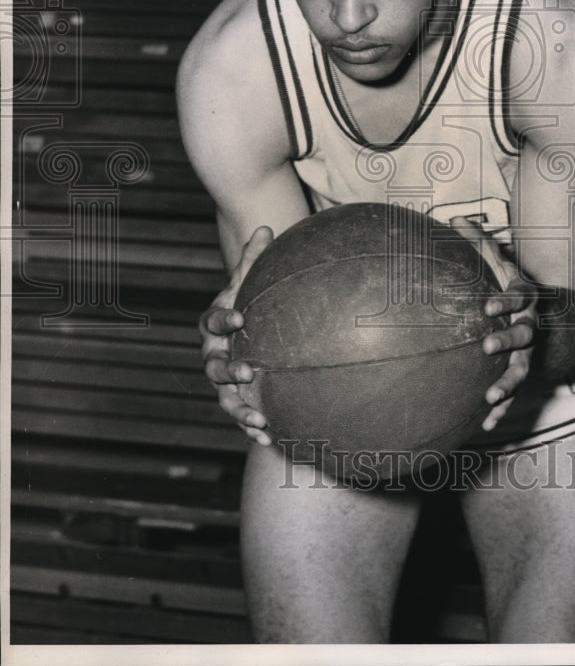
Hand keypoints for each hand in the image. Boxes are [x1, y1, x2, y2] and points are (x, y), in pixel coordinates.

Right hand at [199, 226, 273, 445]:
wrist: (246, 335)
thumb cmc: (248, 305)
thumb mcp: (250, 283)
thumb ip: (254, 260)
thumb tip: (266, 227)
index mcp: (213, 325)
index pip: (213, 321)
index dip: (225, 319)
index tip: (242, 317)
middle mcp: (212, 355)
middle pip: (213, 366)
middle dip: (228, 370)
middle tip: (248, 371)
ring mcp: (222, 381)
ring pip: (224, 398)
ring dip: (239, 409)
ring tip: (259, 419)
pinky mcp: (237, 400)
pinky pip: (240, 417)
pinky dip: (252, 428)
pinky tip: (271, 439)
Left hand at [450, 216, 537, 431]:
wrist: (550, 315)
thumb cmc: (512, 286)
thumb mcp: (500, 263)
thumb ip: (480, 243)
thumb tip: (455, 218)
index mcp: (527, 298)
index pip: (520, 296)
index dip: (506, 301)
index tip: (487, 306)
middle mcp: (532, 325)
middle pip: (525, 333)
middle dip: (508, 339)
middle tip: (487, 344)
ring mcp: (531, 352)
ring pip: (523, 368)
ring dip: (508, 383)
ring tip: (490, 395)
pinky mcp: (524, 371)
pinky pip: (515, 393)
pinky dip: (502, 408)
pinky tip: (484, 423)